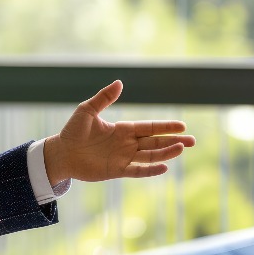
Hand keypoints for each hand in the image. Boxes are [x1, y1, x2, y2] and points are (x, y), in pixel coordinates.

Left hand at [43, 80, 194, 184]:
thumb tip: (120, 82)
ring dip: (165, 153)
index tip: (182, 126)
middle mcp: (126, 144)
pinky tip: (164, 167)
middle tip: (192, 141)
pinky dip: (150, 170)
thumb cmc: (72, 132)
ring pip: (149, 156)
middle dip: (173, 141)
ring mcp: (123, 158)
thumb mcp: (87, 111)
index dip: (165, 127)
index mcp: (122, 129)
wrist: (61, 154)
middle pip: (155, 143)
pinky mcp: (116, 171)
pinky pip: (137, 171)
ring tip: (181, 149)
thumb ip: (103, 98)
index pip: (149, 127)